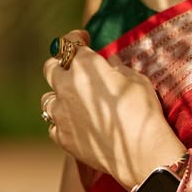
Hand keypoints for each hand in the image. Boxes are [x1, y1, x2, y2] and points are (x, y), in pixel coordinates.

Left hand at [41, 31, 186, 190]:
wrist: (142, 153)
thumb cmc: (144, 112)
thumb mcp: (137, 81)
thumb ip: (118, 69)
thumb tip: (109, 64)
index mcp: (85, 67)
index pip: (70, 43)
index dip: (76, 38)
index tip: (83, 38)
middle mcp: (66, 87)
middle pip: (50, 68)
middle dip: (61, 65)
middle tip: (74, 68)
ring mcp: (61, 114)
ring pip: (48, 99)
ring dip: (58, 96)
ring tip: (73, 100)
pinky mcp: (62, 137)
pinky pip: (54, 125)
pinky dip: (62, 122)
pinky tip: (75, 124)